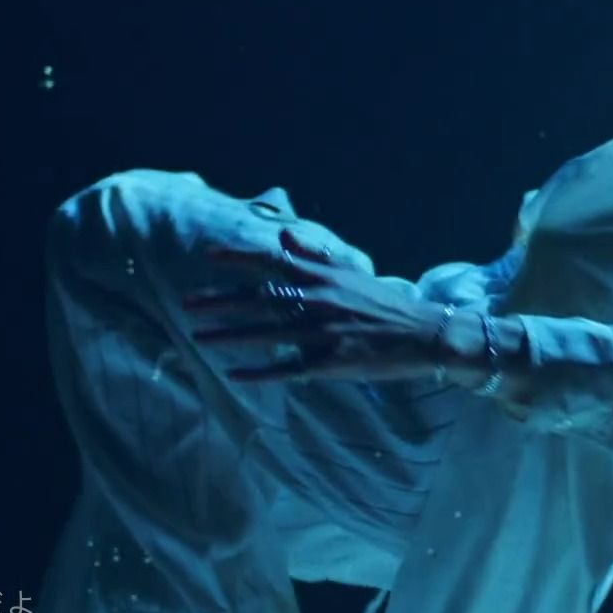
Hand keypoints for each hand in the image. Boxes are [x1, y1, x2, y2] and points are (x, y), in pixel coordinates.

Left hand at [184, 227, 486, 383]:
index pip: (272, 262)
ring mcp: (324, 333)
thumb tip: (282, 236)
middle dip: (220, 301)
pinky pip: (288, 369)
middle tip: (187, 304)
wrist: (426, 333)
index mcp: (324, 277)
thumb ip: (314, 256)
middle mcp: (320, 301)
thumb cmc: (387, 304)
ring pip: (267, 334)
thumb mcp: (351, 272)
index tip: (207, 255)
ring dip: (229, 336)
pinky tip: (235, 375)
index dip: (237, 258)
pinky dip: (261, 373)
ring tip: (198, 338)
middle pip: (260, 299)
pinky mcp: (332, 362)